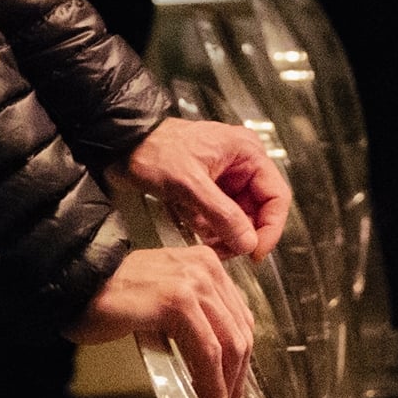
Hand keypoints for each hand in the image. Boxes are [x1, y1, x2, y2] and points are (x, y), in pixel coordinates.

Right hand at [65, 245, 256, 397]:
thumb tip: (215, 361)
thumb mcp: (162, 299)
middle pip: (240, 332)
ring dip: (226, 387)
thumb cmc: (110, 298)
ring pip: (228, 344)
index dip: (241, 359)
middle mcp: (206, 268)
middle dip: (237, 378)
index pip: (240, 317)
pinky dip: (211, 383)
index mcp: (206, 264)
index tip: (233, 388)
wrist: (74, 286)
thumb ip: (192, 317)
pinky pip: (207, 351)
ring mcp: (194, 282)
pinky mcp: (177, 301)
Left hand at [114, 116, 292, 260]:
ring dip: (222, 234)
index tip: (254, 252)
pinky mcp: (208, 191)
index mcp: (247, 153)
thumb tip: (248, 243)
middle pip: (258, 212)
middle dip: (241, 234)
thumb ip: (222, 215)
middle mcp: (241, 165)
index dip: (270, 228)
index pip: (276, 197)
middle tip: (223, 251)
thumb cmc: (152, 149)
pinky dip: (208, 228)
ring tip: (203, 237)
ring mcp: (225, 179)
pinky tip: (191, 224)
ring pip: (238, 219)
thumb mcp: (189, 184)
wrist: (121, 145)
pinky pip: (219, 218)